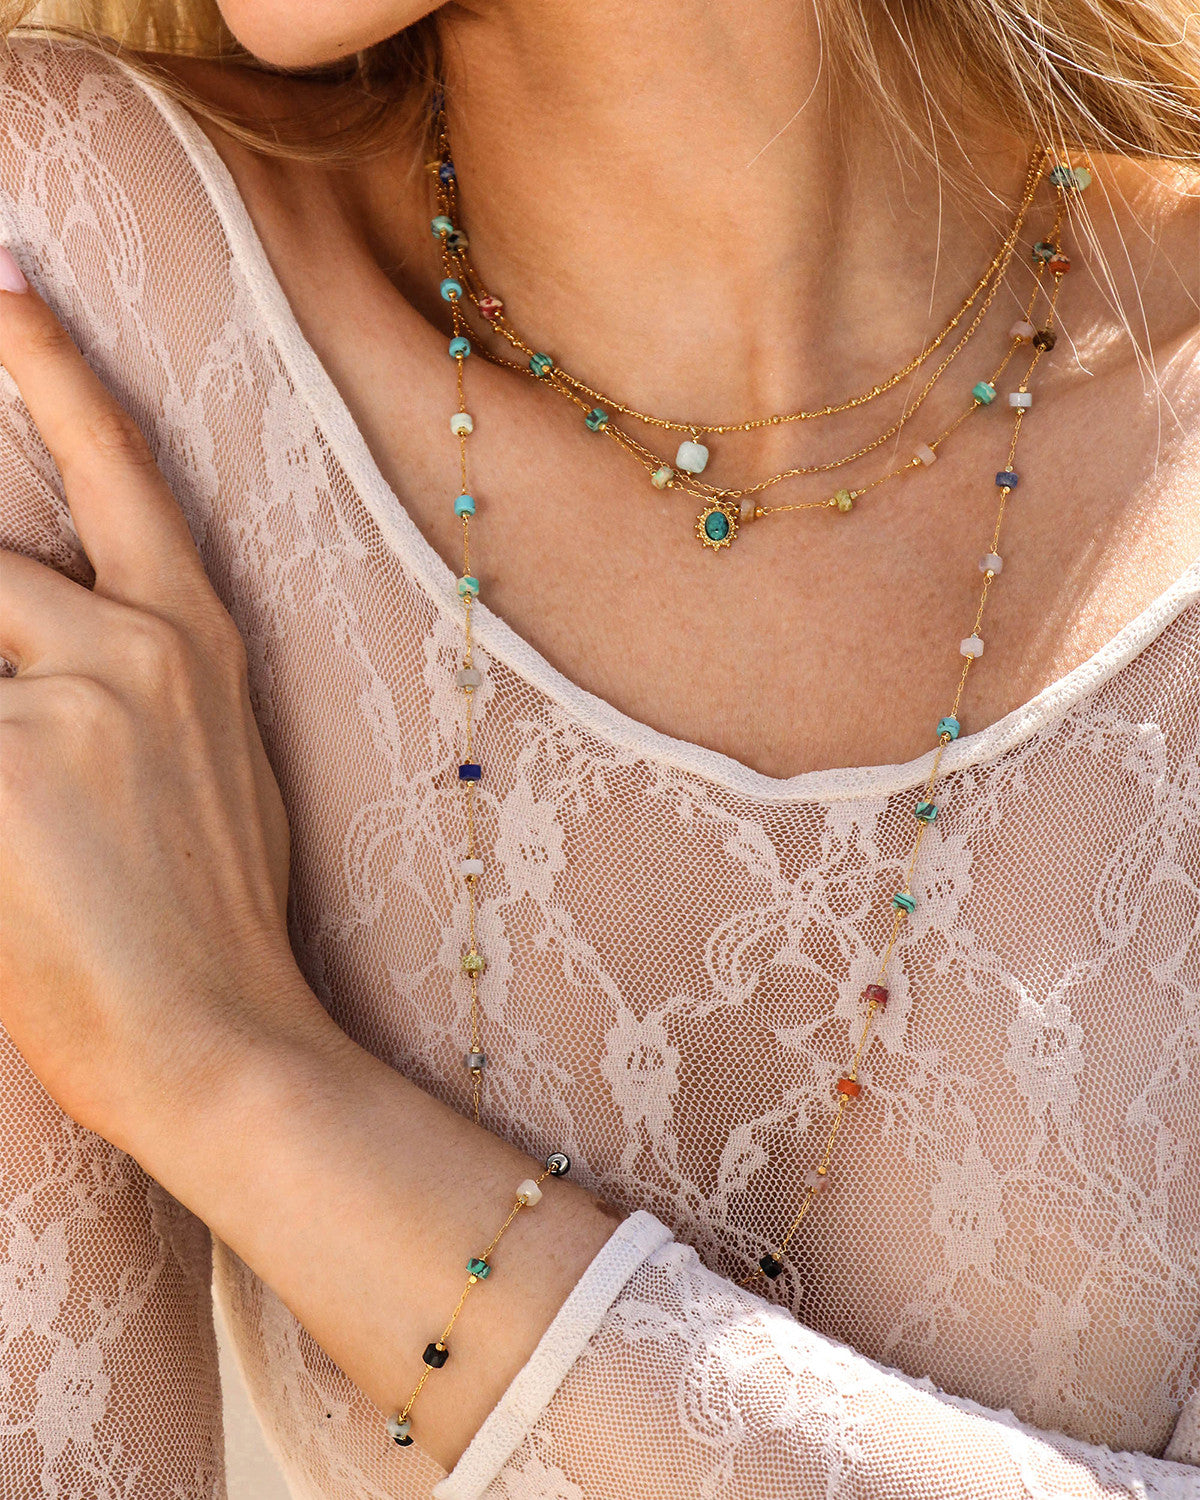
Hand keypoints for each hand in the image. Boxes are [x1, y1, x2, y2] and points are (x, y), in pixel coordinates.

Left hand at [0, 249, 323, 1153]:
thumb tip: (45, 652)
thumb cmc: (211, 918)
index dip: (57, 373)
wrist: (219, 1042)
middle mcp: (138, 646)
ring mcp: (70, 697)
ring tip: (43, 811)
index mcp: (194, 643)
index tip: (5, 289)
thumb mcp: (202, 773)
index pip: (122, 471)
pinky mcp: (0, 760)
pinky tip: (18, 844)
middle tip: (34, 745)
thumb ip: (123, 687)